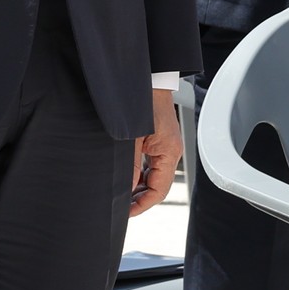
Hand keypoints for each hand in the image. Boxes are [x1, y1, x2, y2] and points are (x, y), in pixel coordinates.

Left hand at [131, 89, 180, 215]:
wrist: (147, 77)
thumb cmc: (141, 101)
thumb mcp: (132, 138)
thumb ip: (129, 166)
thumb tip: (125, 190)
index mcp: (169, 152)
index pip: (159, 191)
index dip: (142, 205)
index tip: (126, 213)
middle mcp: (169, 151)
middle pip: (157, 185)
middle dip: (139, 199)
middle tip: (119, 207)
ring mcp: (163, 145)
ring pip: (151, 175)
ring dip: (137, 186)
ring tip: (118, 194)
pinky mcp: (156, 139)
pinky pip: (148, 163)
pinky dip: (137, 172)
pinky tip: (123, 176)